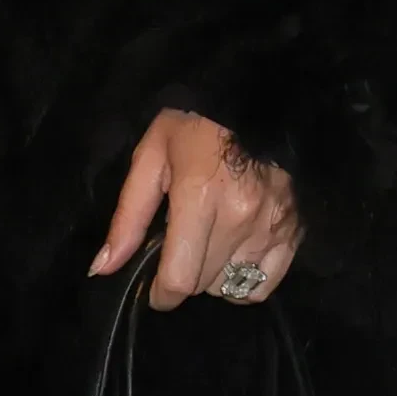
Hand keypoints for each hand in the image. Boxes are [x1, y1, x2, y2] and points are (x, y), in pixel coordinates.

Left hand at [92, 110, 303, 312]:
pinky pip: (265, 284)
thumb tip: (103, 268)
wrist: (255, 101)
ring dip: (211, 278)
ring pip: (232, 286)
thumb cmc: (194, 126)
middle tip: (178, 251)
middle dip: (183, 278)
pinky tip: (232, 259)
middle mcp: (241, 217)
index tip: (153, 290)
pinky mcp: (294, 230)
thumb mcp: (150, 159)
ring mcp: (272, 225)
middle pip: (203, 284)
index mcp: (200, 197)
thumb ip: (128, 218)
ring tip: (205, 249)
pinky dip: (244, 281)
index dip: (160, 294)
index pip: (180, 278)